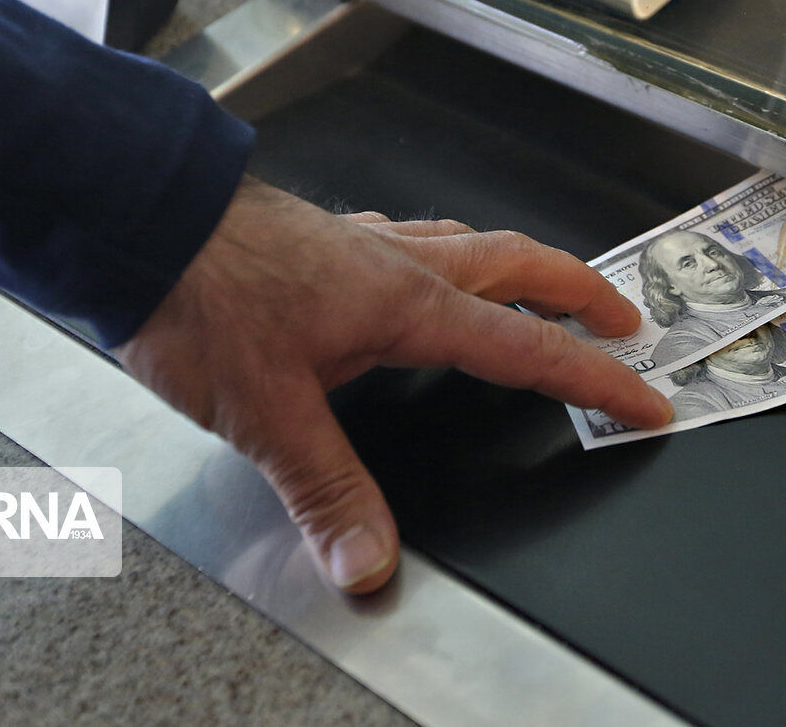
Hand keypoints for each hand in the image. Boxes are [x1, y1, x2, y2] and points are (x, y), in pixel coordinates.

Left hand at [117, 176, 671, 593]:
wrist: (140, 222)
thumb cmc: (204, 300)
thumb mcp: (268, 414)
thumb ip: (327, 489)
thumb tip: (369, 562)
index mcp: (408, 304)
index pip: (528, 347)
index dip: (596, 378)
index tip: (645, 399)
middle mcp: (400, 263)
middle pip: (522, 264)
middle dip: (582, 292)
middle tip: (623, 319)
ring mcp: (366, 244)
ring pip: (472, 242)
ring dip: (523, 266)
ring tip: (543, 291)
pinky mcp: (330, 241)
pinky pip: (417, 238)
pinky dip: (452, 255)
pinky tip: (427, 271)